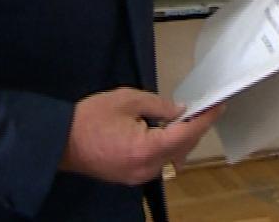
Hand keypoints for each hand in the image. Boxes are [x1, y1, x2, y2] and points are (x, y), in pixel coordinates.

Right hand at [59, 88, 222, 184]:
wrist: (59, 142)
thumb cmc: (89, 118)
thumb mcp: (127, 100)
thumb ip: (159, 105)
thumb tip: (180, 111)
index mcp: (146, 149)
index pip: (186, 134)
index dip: (205, 119)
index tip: (219, 106)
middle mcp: (146, 168)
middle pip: (183, 148)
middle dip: (195, 128)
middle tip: (203, 107)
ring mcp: (139, 176)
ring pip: (173, 158)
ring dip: (182, 139)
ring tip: (185, 118)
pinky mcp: (132, 177)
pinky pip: (159, 163)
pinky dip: (168, 147)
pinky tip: (166, 132)